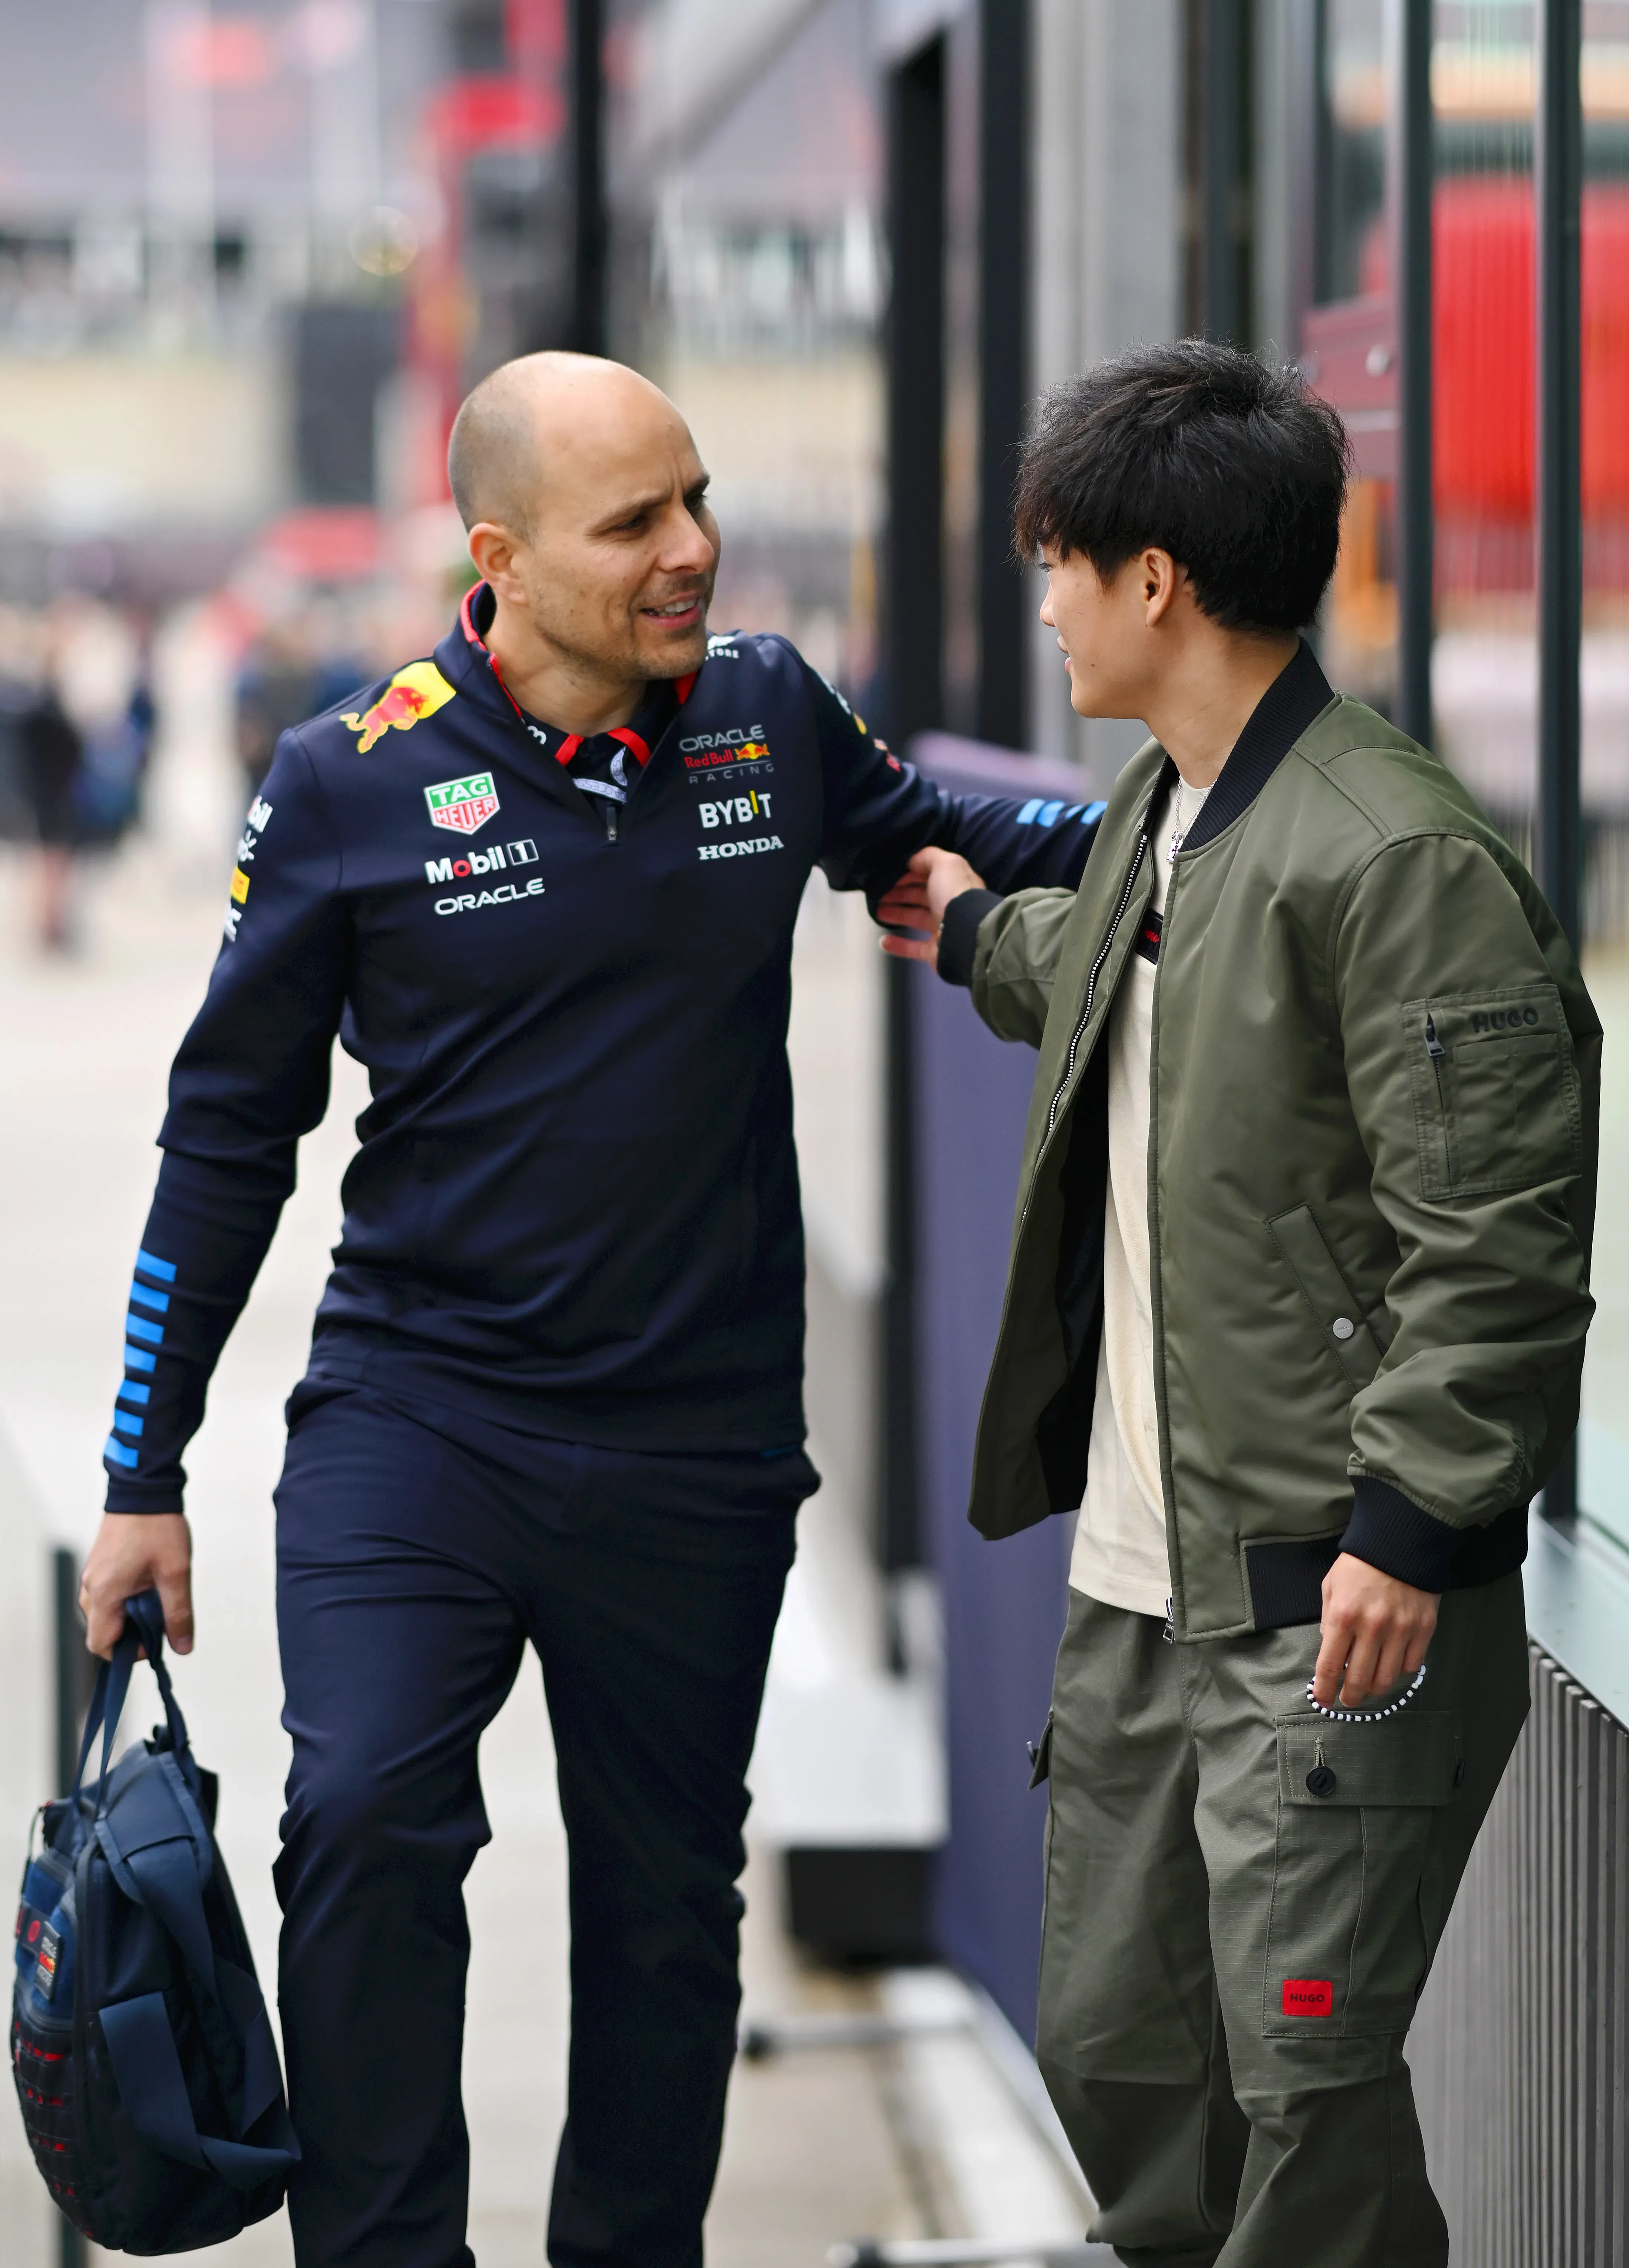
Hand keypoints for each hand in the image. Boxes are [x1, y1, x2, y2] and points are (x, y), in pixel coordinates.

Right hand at [80, 1513, 193, 1659]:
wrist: (143, 1489)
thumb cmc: (156, 1526)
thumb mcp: (175, 1573)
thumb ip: (178, 1613)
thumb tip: (181, 1647)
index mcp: (103, 1593)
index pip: (101, 1645)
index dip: (129, 1652)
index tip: (154, 1641)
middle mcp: (90, 1587)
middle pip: (104, 1631)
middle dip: (133, 1633)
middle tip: (161, 1616)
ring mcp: (93, 1575)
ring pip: (107, 1613)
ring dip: (132, 1614)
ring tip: (159, 1595)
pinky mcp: (100, 1566)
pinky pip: (109, 1595)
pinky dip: (128, 1598)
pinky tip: (150, 1582)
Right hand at [876, 848, 987, 966]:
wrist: (965, 934)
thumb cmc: (954, 894)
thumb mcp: (945, 864)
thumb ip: (928, 857)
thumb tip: (912, 860)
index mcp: (954, 884)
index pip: (931, 875)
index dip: (911, 874)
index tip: (891, 875)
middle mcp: (949, 905)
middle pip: (920, 896)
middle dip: (899, 893)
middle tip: (878, 893)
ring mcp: (942, 929)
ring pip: (915, 919)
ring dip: (896, 915)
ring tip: (876, 912)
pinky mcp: (935, 951)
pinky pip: (914, 948)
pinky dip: (898, 945)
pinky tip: (883, 941)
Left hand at [1312, 1553, 1437, 1708]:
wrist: (1400, 1542)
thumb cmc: (1360, 1564)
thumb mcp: (1331, 1586)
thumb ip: (1327, 1619)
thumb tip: (1331, 1649)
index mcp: (1343, 1616)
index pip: (1330, 1666)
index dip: (1325, 1689)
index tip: (1323, 1700)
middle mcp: (1371, 1628)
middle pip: (1359, 1680)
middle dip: (1350, 1696)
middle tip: (1348, 1699)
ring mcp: (1400, 1631)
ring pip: (1386, 1679)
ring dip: (1374, 1689)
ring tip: (1368, 1687)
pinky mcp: (1423, 1629)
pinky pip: (1410, 1665)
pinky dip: (1399, 1671)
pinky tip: (1391, 1665)